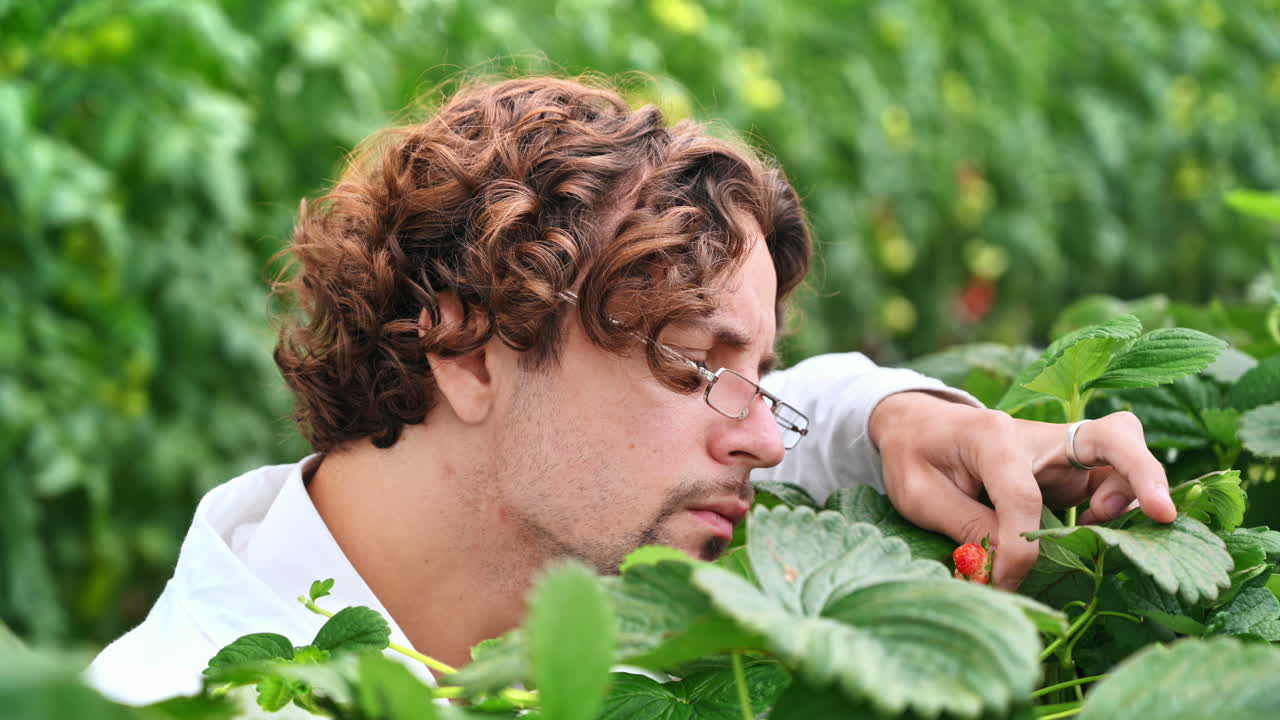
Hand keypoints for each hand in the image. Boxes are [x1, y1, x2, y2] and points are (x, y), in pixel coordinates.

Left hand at [868, 392, 1176, 590]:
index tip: (1003, 583)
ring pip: (1120, 452)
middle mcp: (1037, 436)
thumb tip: (1004, 568)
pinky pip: (1110, 477)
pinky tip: (1091, 529)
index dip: (1018, 549)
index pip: (1022, 496)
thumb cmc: (913, 455)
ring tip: (1100, 525)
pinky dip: (1117, 503)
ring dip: (1131, 490)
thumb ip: (966, 526)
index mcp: (993, 436)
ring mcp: (1058, 449)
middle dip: (1143, 472)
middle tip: (1162, 513)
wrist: (913, 424)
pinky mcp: (1068, 467)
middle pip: (1110, 436)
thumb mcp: (920, 494)